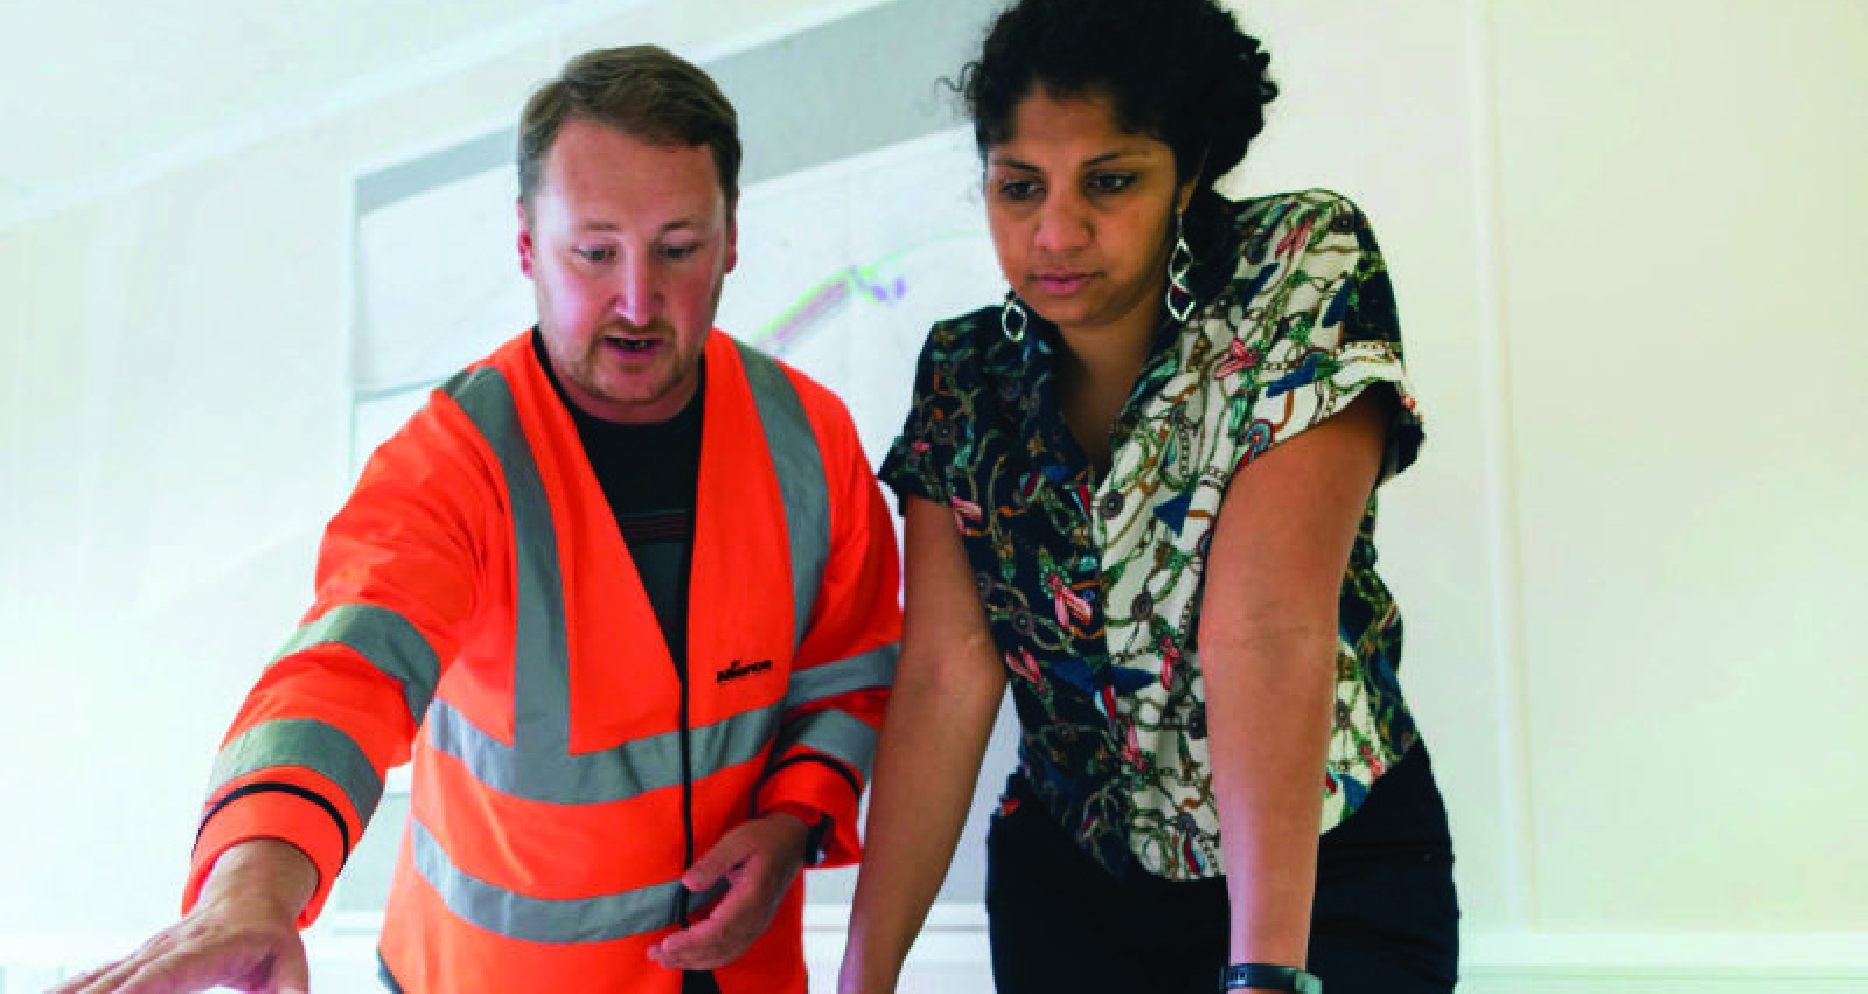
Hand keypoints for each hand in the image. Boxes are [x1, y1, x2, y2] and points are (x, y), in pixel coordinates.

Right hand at [49, 891, 307, 993]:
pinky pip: (97, 976)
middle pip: (125, 979)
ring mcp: (148, 953)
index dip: (142, 988)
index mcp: (209, 950)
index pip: (170, 973)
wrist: (250, 897)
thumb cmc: (270, 936)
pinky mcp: (136, 960)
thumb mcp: (290, 960)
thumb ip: (290, 987)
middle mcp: (169, 948)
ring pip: (102, 978)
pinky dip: (69, 989)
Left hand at [647, 812, 810, 971]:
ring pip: (724, 954)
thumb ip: (713, 862)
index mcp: (752, 897)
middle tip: (655, 954)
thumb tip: (688, 883)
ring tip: (665, 959)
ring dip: (694, 961)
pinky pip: (731, 951)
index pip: (719, 931)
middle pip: (718, 949)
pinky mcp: (754, 926)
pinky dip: (709, 959)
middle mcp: (756, 918)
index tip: (666, 943)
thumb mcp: (737, 840)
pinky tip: (690, 957)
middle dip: (685, 956)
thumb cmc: (764, 838)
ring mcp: (757, 924)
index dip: (691, 942)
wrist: (792, 841)